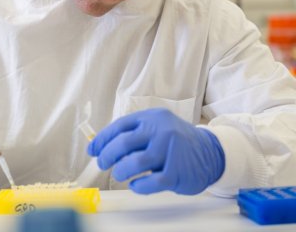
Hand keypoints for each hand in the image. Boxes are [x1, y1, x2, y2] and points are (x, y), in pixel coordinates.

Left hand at [88, 108, 224, 194]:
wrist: (211, 151)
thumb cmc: (175, 140)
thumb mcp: (156, 127)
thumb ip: (133, 133)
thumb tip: (101, 146)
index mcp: (152, 117)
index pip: (120, 125)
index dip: (103, 139)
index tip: (92, 149)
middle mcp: (161, 130)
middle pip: (124, 143)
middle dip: (107, 155)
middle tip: (102, 163)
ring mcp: (170, 150)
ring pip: (135, 163)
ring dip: (121, 170)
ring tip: (119, 174)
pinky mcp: (178, 172)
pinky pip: (151, 182)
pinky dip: (138, 186)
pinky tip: (135, 185)